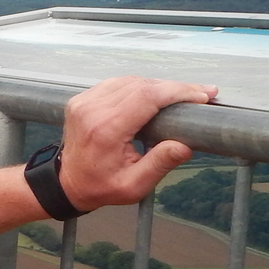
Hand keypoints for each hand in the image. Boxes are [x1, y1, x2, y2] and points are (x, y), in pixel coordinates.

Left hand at [56, 76, 218, 212]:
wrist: (66, 183)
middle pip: (141, 85)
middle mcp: (92, 109)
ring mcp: (83, 101)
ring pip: (129, 81)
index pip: (146, 96)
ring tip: (183, 95)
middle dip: (175, 87)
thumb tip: (184, 146)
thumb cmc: (100, 186)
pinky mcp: (81, 99)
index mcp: (105, 129)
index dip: (178, 91)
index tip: (203, 95)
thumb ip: (159, 164)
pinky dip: (139, 87)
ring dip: (159, 85)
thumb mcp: (133, 186)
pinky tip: (157, 95)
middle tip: (202, 94)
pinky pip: (116, 84)